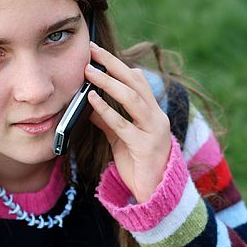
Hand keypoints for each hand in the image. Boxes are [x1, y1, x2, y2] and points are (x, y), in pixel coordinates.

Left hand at [85, 42, 171, 202]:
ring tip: (89, 71)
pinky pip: (123, 124)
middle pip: (135, 83)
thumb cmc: (139, 166)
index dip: (119, 65)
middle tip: (92, 51)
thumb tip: (90, 105)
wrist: (155, 195)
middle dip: (113, 65)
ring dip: (109, 82)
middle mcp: (156, 118)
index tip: (99, 53)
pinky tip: (91, 100)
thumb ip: (109, 122)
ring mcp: (153, 131)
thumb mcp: (121, 140)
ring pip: (132, 99)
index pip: (138, 81)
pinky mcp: (144, 147)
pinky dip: (106, 110)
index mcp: (153, 113)